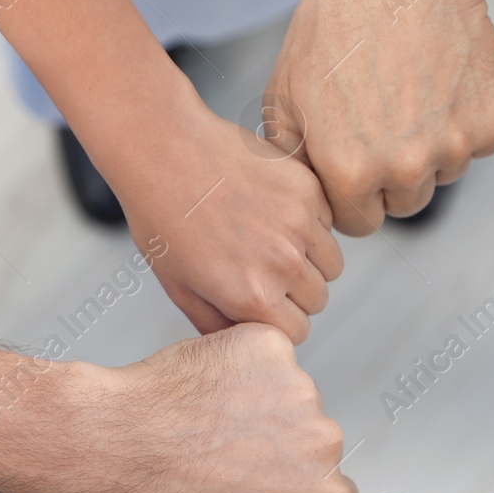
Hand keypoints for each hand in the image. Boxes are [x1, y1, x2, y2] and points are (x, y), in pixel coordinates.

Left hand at [46, 324, 356, 492]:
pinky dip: (243, 364)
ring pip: (291, 394)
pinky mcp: (271, 348)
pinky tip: (208, 388)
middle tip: (228, 449)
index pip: (333, 488)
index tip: (264, 480)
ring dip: (262, 402)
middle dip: (282, 442)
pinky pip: (267, 354)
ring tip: (211, 420)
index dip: (295, 485)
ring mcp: (300, 389)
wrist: (118, 442)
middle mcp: (324, 442)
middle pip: (317, 438)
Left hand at [98, 91, 341, 344]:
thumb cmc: (162, 218)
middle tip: (263, 268)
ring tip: (273, 241)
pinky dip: (311, 224)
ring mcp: (300, 226)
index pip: (297, 332)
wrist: (164, 150)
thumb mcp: (178, 286)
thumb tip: (246, 341)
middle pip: (318, 300)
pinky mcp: (308, 191)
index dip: (280, 320)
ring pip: (331, 265)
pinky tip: (273, 209)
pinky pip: (328, 224)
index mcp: (253, 297)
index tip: (262, 303)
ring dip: (310, 260)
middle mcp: (283, 265)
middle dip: (296, 292)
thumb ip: (216, 325)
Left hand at [265, 0, 493, 234]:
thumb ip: (293, 157)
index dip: (355, 191)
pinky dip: (466, 119)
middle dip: (394, 173)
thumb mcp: (286, 92)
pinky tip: (441, 80)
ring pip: (444, 172)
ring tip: (411, 89)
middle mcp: (405, 169)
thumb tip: (306, 194)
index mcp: (350, 172)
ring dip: (432, 145)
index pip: (360, 222)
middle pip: (405, 203)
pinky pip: (479, 143)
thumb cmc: (340, 22)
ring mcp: (454, 147)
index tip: (356, 157)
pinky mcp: (491, 123)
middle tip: (385, 115)